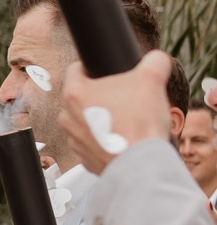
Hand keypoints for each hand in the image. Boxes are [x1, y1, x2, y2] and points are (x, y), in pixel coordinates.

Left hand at [57, 48, 175, 172]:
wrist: (143, 165)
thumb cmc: (141, 123)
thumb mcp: (152, 79)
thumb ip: (154, 61)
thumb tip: (157, 59)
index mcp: (75, 93)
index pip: (76, 70)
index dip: (92, 68)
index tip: (105, 72)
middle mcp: (68, 117)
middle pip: (82, 97)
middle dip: (101, 96)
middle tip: (122, 99)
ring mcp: (74, 141)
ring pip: (86, 122)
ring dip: (102, 120)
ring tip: (125, 122)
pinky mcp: (84, 160)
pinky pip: (93, 144)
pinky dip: (105, 141)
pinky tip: (123, 139)